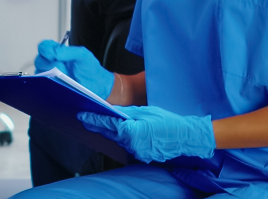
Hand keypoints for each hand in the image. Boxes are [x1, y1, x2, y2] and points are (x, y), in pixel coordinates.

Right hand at [35, 39, 112, 97]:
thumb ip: (68, 51)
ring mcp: (50, 76)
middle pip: (39, 60)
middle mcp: (51, 63)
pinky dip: (49, 84)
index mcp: (58, 52)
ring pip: (39, 73)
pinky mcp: (51, 87)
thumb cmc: (90, 69)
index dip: (45, 50)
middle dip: (50, 64)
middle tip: (63, 67)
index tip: (53, 54)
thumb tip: (54, 52)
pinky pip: (43, 85)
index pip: (44, 47)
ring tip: (65, 77)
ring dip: (51, 75)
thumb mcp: (82, 55)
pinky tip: (60, 84)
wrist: (97, 86)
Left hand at [78, 105, 215, 162]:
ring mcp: (136, 152)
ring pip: (119, 140)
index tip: (82, 115)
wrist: (186, 137)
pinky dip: (124, 139)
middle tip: (85, 119)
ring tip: (101, 124)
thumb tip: (112, 110)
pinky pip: (128, 146)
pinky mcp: (142, 156)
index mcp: (130, 131)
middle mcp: (131, 144)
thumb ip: (127, 112)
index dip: (93, 119)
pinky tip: (122, 132)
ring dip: (111, 133)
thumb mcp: (146, 111)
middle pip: (110, 134)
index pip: (106, 124)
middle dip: (98, 126)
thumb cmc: (168, 121)